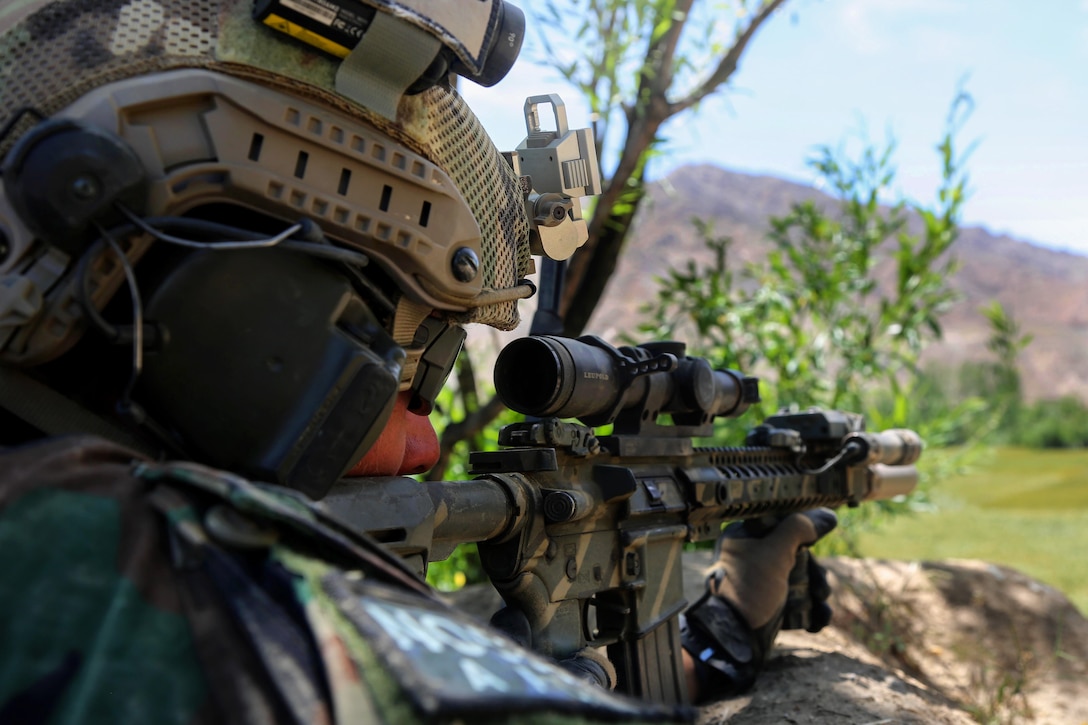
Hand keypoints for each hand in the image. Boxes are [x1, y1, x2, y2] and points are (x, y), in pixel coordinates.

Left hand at [681, 508, 836, 698]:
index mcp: (746, 537)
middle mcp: (753, 556)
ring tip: (820, 606)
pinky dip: (812, 610)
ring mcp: (762, 582)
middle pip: (799, 555)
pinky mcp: (770, 604)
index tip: (812, 547)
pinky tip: (818, 621)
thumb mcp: (775, 551)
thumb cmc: (749, 589)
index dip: (804, 535)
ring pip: (802, 579)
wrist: (733, 637)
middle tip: (819, 589)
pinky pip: (798, 601)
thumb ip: (799, 528)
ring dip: (817, 592)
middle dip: (816, 573)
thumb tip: (828, 516)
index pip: (783, 525)